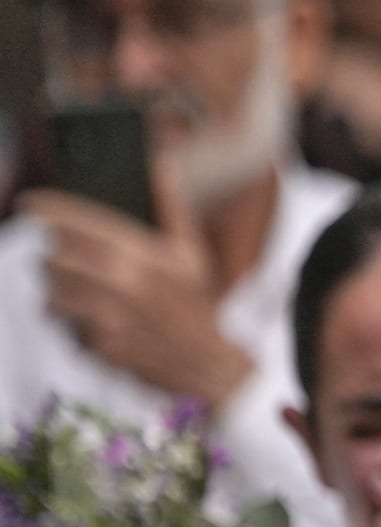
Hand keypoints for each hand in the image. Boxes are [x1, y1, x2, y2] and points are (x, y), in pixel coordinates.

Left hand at [22, 170, 251, 404]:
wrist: (205, 365)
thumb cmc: (195, 303)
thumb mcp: (191, 252)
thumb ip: (171, 205)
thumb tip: (161, 162)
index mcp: (142, 255)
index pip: (77, 223)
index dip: (47, 209)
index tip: (29, 202)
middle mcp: (121, 285)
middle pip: (54, 257)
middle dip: (51, 254)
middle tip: (58, 254)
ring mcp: (107, 319)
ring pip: (51, 293)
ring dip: (56, 289)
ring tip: (76, 289)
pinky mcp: (97, 347)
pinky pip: (62, 326)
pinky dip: (68, 322)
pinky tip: (90, 319)